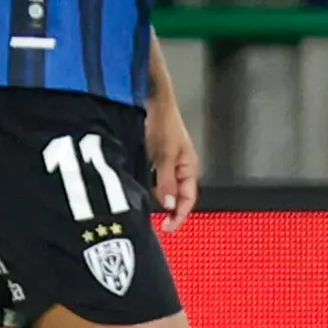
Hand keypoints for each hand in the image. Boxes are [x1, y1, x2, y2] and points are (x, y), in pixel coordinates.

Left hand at [147, 87, 199, 227]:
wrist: (152, 100)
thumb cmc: (163, 122)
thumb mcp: (165, 154)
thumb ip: (167, 180)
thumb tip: (170, 205)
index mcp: (189, 167)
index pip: (188, 198)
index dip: (180, 215)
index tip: (167, 228)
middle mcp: (180, 167)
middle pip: (177, 196)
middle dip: (169, 210)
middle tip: (157, 223)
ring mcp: (167, 162)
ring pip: (164, 188)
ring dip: (157, 198)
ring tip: (145, 209)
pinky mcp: (155, 157)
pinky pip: (154, 178)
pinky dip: (148, 186)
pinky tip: (138, 189)